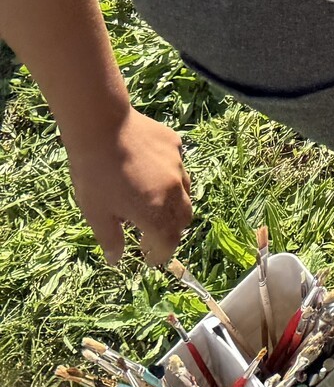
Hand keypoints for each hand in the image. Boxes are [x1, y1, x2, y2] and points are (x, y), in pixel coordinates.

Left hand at [65, 107, 191, 265]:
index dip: (161, 255)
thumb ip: (111, 239)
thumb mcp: (96, 213)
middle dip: (170, 231)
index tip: (149, 259)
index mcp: (156, 211)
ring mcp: (178, 165)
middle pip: (184, 218)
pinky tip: (147, 172)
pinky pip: (177, 167)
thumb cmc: (95, 175)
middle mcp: (175, 189)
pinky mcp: (175, 145)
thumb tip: (117, 259)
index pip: (169, 241)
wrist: (101, 127)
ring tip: (150, 203)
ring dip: (172, 205)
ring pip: (185, 191)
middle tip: (149, 234)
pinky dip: (167, 177)